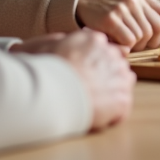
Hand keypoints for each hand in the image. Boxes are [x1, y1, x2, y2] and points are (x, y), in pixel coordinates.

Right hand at [12, 29, 133, 130]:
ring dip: (109, 96)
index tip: (79, 74)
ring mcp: (119, 78)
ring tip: (89, 105)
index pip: (100, 49)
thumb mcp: (39, 47)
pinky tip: (94, 119)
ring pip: (121, 86)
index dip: (90, 64)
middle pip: (113, 66)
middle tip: (83, 91)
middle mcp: (112, 55)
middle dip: (102, 78)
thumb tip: (37, 46)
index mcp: (93, 40)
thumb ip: (50, 43)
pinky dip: (110, 117)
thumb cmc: (41, 70)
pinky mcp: (122, 100)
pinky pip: (121, 110)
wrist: (50, 93)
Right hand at [76, 0, 159, 56]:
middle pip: (157, 29)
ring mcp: (124, 7)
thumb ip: (147, 20)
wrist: (83, 1)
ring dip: (135, 46)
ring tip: (122, 42)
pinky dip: (125, 47)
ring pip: (143, 36)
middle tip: (137, 46)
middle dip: (150, 43)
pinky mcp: (112, 17)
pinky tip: (116, 42)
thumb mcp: (131, 10)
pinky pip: (129, 40)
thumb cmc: (110, 11)